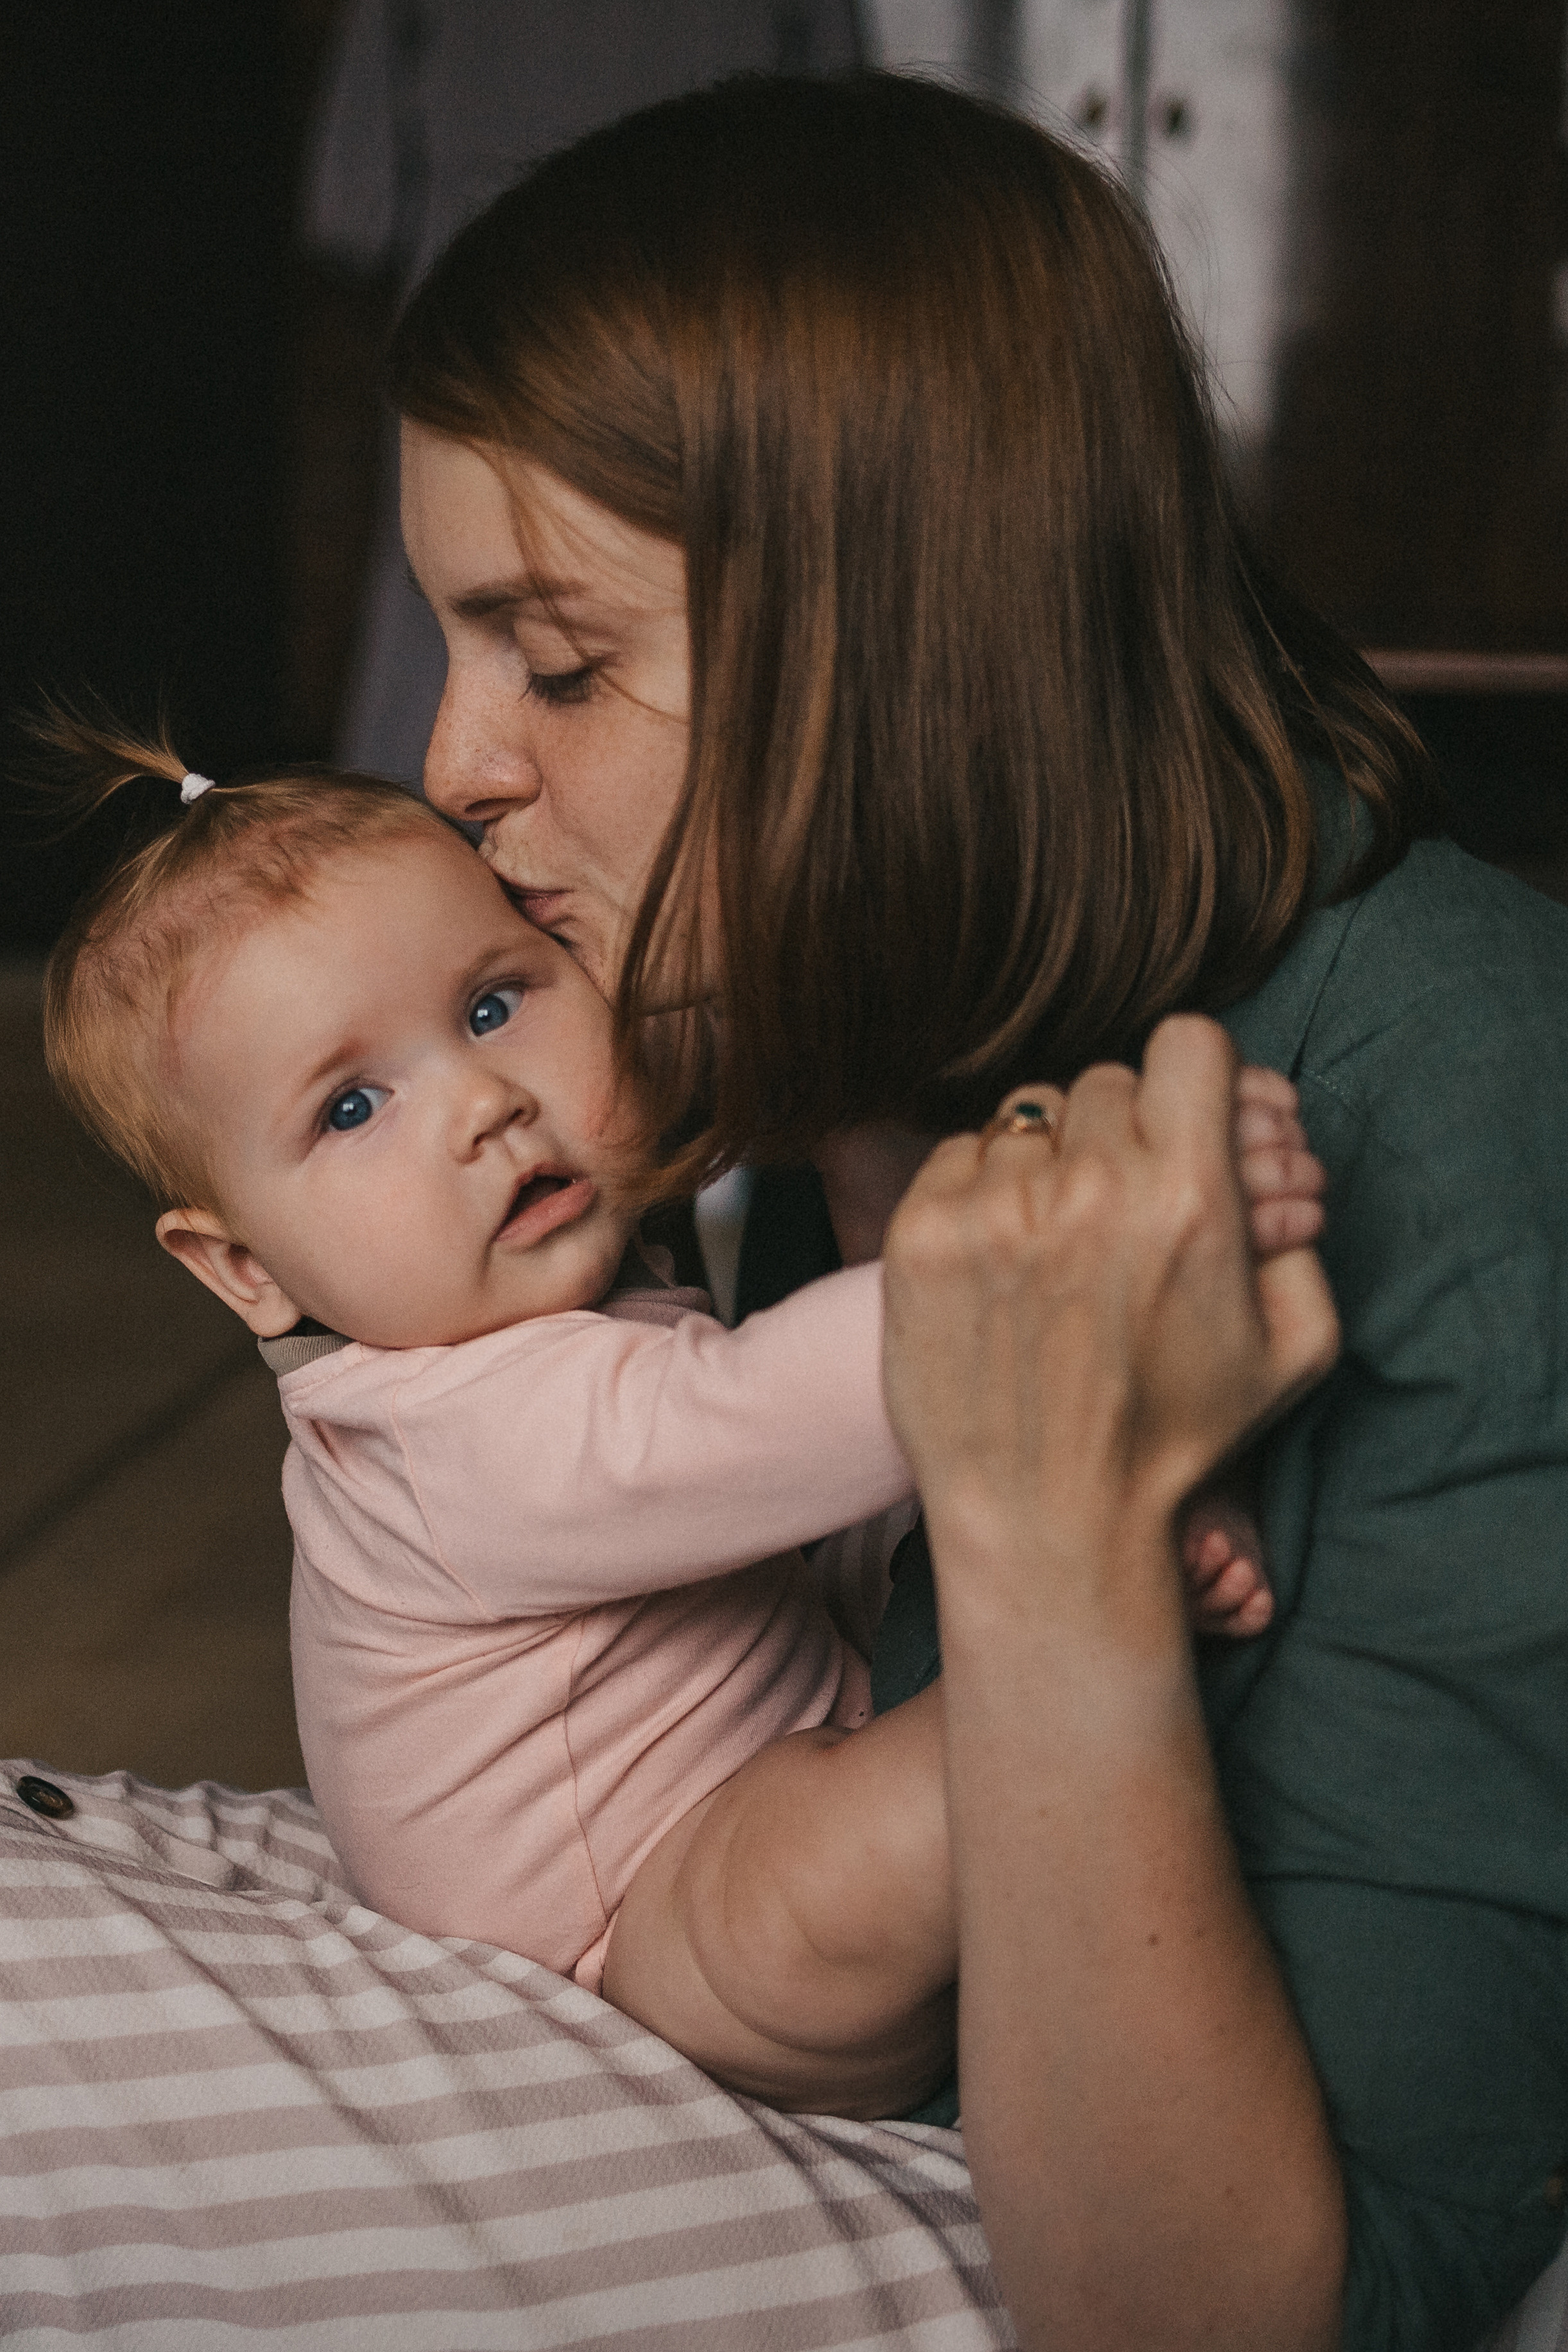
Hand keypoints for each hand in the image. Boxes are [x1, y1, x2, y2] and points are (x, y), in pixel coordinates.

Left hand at [881, 1016, 1338, 1592]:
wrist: (1049, 1519)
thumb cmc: (1173, 1439)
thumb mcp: (1292, 1347)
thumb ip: (1299, 1232)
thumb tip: (1268, 1152)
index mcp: (1188, 1195)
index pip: (1189, 1042)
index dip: (1195, 1077)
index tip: (1186, 1119)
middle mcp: (1089, 1186)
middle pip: (1107, 1080)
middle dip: (1124, 1132)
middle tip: (1122, 1203)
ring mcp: (995, 1207)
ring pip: (1029, 1116)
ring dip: (1051, 1163)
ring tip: (1059, 1242)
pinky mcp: (922, 1233)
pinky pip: (961, 1153)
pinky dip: (983, 1190)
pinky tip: (1004, 1259)